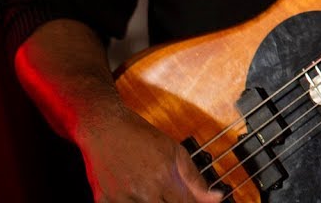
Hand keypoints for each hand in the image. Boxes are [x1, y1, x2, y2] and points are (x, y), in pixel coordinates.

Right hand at [76, 105, 223, 202]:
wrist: (104, 125)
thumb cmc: (141, 135)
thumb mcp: (174, 151)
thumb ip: (195, 178)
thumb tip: (216, 198)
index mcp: (164, 177)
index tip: (191, 202)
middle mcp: (144, 190)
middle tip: (165, 192)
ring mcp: (122, 197)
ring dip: (151, 202)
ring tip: (149, 188)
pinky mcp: (104, 200)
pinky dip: (131, 201)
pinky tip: (132, 191)